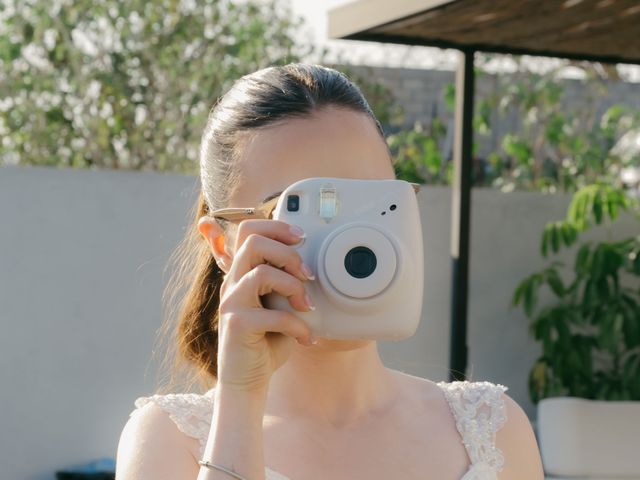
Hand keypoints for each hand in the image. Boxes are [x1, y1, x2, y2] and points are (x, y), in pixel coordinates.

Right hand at [214, 219, 315, 392]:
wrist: (247, 381)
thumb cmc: (267, 341)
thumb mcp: (278, 305)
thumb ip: (285, 283)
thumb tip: (312, 264)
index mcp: (241, 273)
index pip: (248, 230)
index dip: (276, 226)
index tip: (301, 237)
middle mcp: (232, 283)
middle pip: (253, 241)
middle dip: (288, 253)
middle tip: (306, 274)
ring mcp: (232, 303)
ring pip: (262, 272)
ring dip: (294, 287)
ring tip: (306, 306)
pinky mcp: (238, 325)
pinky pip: (274, 314)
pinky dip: (298, 325)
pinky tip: (305, 338)